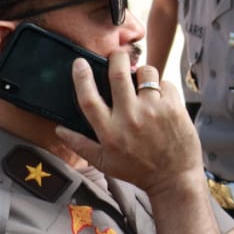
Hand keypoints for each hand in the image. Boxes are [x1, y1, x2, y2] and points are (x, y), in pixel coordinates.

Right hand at [56, 51, 203, 195]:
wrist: (174, 178)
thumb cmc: (137, 170)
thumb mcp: (104, 163)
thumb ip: (80, 144)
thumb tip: (59, 129)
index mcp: (109, 131)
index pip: (88, 99)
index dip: (81, 78)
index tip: (79, 62)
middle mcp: (129, 118)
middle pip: (118, 75)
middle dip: (117, 58)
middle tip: (117, 55)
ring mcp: (153, 111)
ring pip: (146, 73)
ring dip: (143, 72)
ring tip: (143, 82)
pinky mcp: (173, 108)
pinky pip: (166, 83)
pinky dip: (162, 86)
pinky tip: (161, 99)